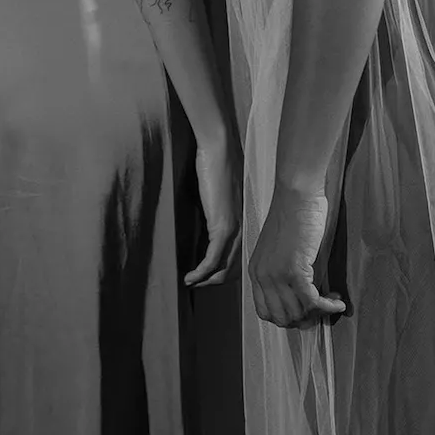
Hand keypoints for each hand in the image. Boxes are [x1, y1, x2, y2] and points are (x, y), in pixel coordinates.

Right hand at [186, 131, 241, 286]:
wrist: (219, 149)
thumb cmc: (216, 166)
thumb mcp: (218, 195)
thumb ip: (216, 212)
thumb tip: (206, 224)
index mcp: (244, 221)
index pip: (240, 257)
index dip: (224, 272)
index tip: (208, 278)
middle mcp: (243, 228)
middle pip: (234, 268)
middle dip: (215, 281)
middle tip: (197, 285)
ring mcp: (234, 228)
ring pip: (224, 268)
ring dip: (206, 281)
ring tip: (192, 283)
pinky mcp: (222, 225)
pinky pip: (212, 259)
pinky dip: (201, 272)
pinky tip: (190, 277)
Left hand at [247, 183, 346, 329]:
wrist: (296, 193)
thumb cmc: (293, 214)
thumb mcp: (278, 248)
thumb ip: (281, 270)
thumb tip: (300, 293)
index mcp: (256, 272)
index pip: (266, 312)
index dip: (288, 318)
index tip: (305, 312)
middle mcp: (263, 277)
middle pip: (282, 317)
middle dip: (305, 319)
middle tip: (322, 309)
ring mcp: (277, 275)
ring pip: (298, 312)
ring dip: (319, 312)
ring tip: (333, 301)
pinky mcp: (295, 270)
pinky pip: (313, 301)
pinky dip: (328, 306)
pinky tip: (339, 301)